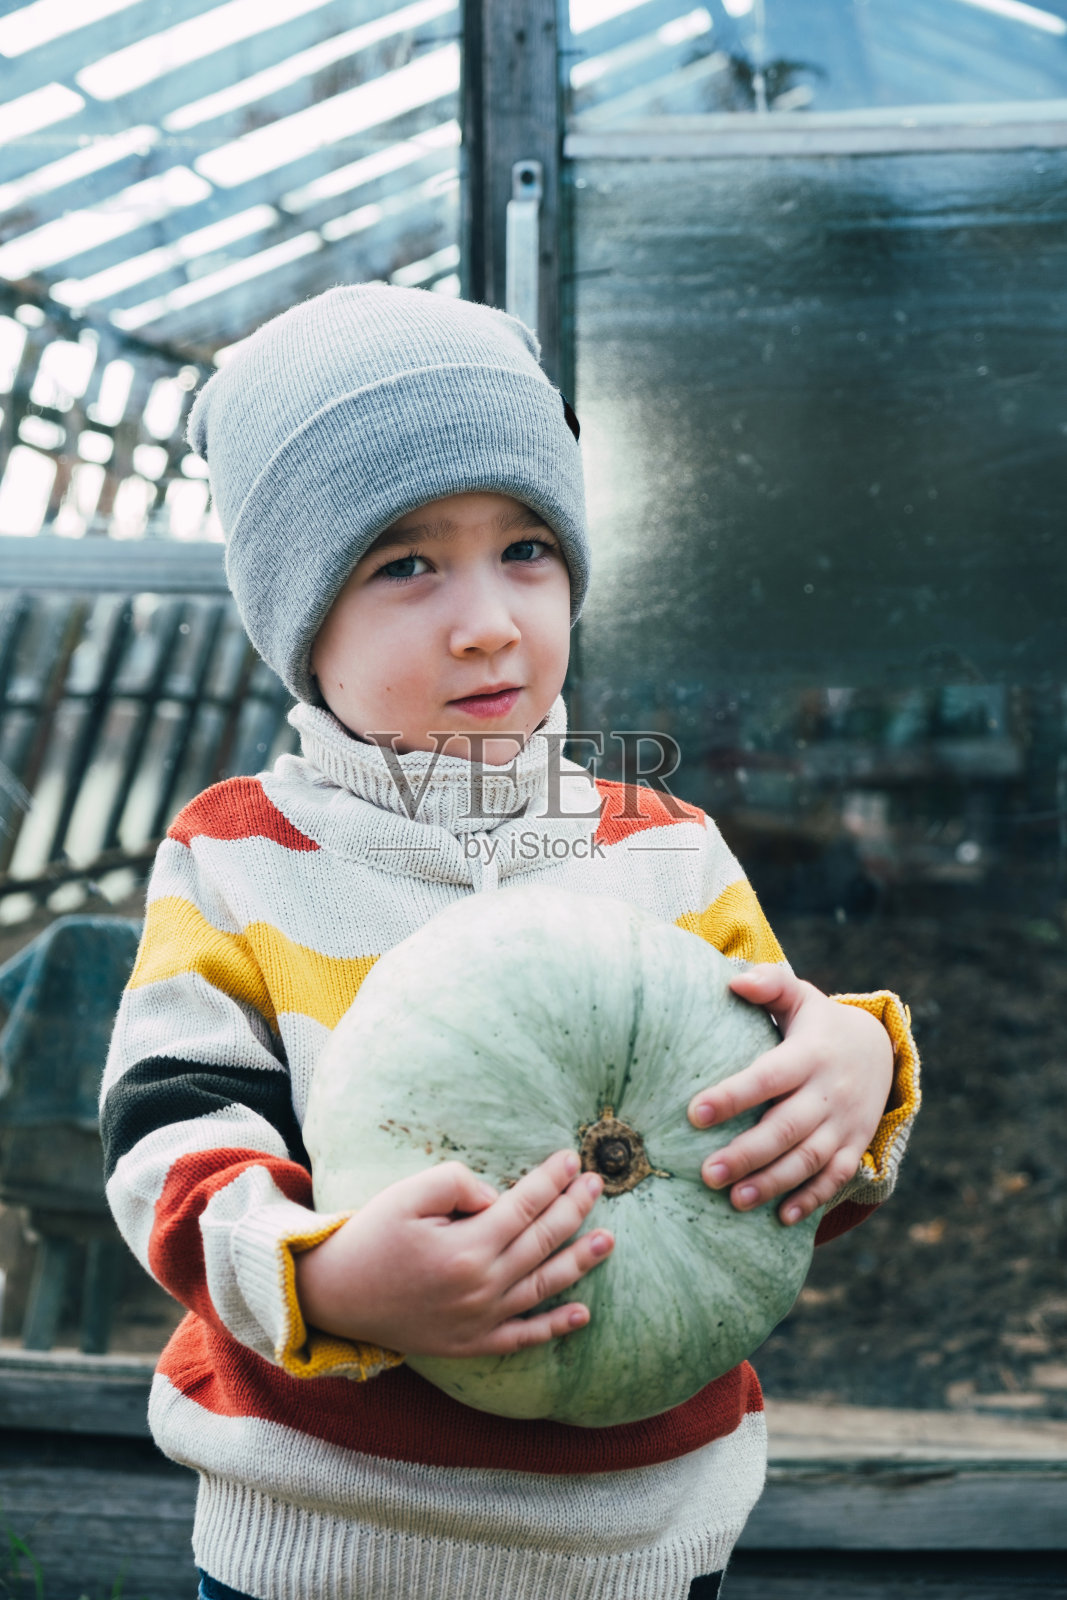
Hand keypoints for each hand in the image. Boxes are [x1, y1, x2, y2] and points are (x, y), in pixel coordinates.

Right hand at [294, 1149, 612, 1357]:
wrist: (334, 1295)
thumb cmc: (371, 1236)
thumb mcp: (409, 1193)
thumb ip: (459, 1184)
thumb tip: (500, 1200)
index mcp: (468, 1248)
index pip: (526, 1206)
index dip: (552, 1180)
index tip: (571, 1157)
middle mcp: (481, 1288)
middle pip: (542, 1242)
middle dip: (574, 1208)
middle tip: (598, 1183)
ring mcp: (479, 1320)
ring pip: (544, 1287)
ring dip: (579, 1261)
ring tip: (608, 1240)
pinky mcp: (471, 1343)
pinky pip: (523, 1337)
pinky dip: (555, 1327)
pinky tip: (582, 1313)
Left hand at [687, 966, 893, 1225]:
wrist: (879, 1049)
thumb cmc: (818, 1024)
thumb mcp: (800, 996)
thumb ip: (770, 984)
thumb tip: (735, 981)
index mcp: (809, 1055)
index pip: (767, 1078)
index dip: (733, 1096)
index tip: (694, 1114)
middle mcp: (829, 1092)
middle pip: (786, 1128)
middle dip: (747, 1154)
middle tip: (706, 1174)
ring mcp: (845, 1123)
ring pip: (809, 1159)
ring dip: (773, 1183)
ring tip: (734, 1201)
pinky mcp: (855, 1146)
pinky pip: (835, 1177)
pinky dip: (811, 1199)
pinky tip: (780, 1218)